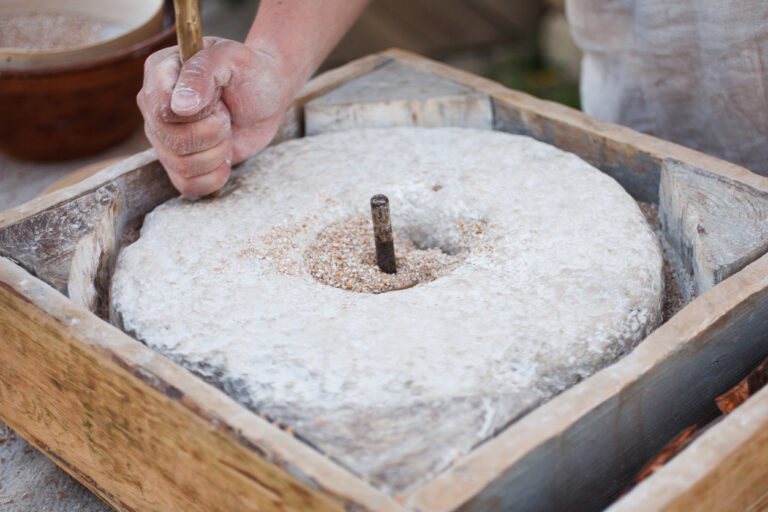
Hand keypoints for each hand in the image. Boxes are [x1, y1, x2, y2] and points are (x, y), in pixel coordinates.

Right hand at [137, 37, 286, 195]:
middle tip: (226, 115)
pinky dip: (216, 176)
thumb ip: (203, 71)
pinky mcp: (180, 164)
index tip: (218, 98)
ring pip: (181, 166)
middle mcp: (154, 107)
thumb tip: (179, 106)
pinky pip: (188, 186)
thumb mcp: (233, 58)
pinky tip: (225, 154)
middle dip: (214, 132)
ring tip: (226, 131)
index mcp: (159, 72)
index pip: (161, 109)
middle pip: (172, 141)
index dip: (197, 113)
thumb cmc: (250, 73)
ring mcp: (163, 138)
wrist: (266, 97)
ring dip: (218, 153)